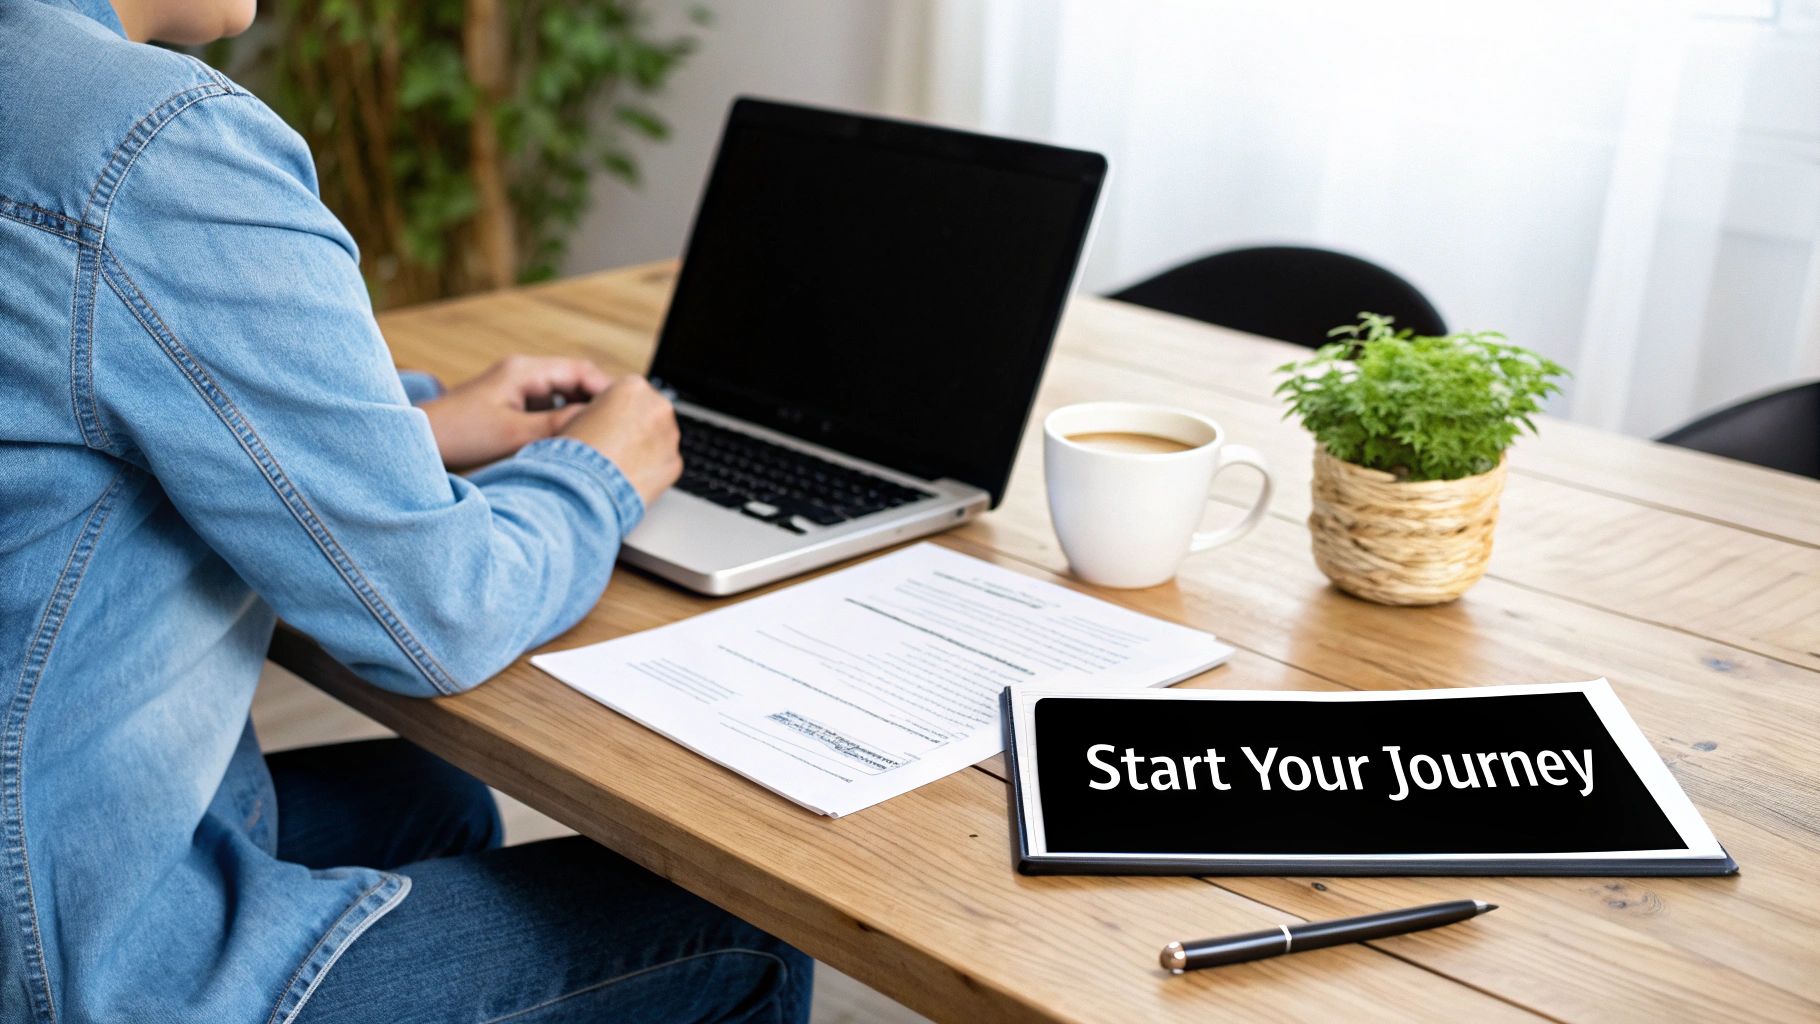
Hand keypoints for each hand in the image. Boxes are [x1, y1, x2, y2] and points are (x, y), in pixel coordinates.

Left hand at [420, 356, 611, 469]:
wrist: (417, 441)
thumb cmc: (457, 434)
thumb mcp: (515, 434)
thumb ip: (557, 426)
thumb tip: (595, 424)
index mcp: (524, 371)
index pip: (581, 370)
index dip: (608, 389)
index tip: (627, 410)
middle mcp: (521, 375)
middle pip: (574, 382)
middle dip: (598, 403)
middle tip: (619, 426)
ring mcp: (514, 390)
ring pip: (561, 397)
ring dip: (578, 414)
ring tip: (597, 437)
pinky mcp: (507, 406)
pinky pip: (545, 409)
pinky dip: (560, 422)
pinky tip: (567, 443)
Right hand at [558, 375, 681, 508]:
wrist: (584, 490)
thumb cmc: (575, 454)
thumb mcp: (576, 416)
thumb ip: (601, 408)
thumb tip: (607, 415)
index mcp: (633, 387)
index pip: (630, 391)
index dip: (617, 409)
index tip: (609, 421)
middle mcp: (658, 407)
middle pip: (650, 412)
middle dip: (637, 426)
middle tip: (614, 444)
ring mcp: (670, 436)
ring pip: (660, 437)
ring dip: (645, 447)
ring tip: (618, 463)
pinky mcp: (674, 463)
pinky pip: (664, 462)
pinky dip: (651, 468)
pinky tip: (629, 475)